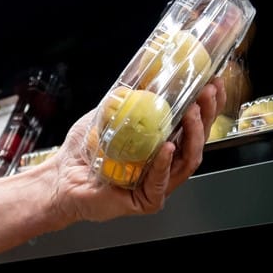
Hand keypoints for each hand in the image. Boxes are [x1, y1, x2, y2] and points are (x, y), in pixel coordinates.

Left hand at [44, 83, 218, 225]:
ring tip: (190, 113)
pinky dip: (164, 164)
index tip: (213, 83)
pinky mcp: (146, 200)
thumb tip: (149, 71)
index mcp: (160, 144)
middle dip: (206, 115)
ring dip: (192, 135)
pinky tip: (167, 147)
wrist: (60, 177)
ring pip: (187, 161)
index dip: (207, 105)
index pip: (192, 125)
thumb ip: (130, 98)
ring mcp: (158, 184)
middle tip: (206, 94)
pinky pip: (161, 182)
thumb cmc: (83, 151)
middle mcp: (164, 165)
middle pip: (197, 142)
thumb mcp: (109, 114)